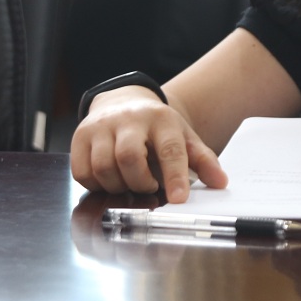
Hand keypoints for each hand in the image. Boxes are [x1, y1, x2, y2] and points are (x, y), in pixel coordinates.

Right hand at [70, 86, 227, 202]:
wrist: (123, 102)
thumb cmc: (157, 127)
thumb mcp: (183, 137)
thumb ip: (202, 160)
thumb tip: (221, 183)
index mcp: (161, 119)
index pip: (169, 149)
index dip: (174, 176)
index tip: (178, 199)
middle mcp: (129, 119)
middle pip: (129, 157)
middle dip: (140, 182)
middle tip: (148, 187)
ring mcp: (100, 126)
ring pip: (103, 167)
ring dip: (118, 186)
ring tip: (130, 182)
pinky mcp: (79, 136)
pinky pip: (82, 172)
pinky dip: (96, 185)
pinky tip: (110, 180)